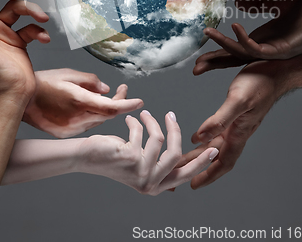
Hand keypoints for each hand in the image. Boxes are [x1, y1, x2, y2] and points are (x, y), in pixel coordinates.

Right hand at [23, 69, 143, 137]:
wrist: (19, 100)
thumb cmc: (43, 82)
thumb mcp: (69, 73)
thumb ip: (92, 81)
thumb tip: (108, 89)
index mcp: (79, 101)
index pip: (111, 107)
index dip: (128, 104)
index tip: (140, 100)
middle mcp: (77, 118)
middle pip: (107, 114)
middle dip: (119, 102)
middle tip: (123, 89)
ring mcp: (71, 129)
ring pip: (98, 120)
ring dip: (106, 109)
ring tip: (109, 94)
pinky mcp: (65, 133)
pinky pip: (86, 124)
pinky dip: (92, 115)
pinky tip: (90, 105)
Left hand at [78, 110, 217, 194]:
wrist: (88, 157)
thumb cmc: (114, 158)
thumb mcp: (141, 164)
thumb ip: (159, 163)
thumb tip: (180, 156)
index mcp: (156, 187)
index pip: (185, 175)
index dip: (201, 162)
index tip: (213, 149)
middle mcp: (150, 184)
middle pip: (177, 155)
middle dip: (176, 132)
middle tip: (172, 115)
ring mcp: (141, 173)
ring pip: (159, 140)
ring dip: (151, 122)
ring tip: (143, 114)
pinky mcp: (131, 159)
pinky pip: (143, 133)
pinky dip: (137, 123)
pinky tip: (130, 120)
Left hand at [179, 59, 286, 188]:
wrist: (277, 70)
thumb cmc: (260, 83)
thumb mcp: (238, 100)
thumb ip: (219, 119)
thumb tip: (200, 138)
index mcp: (240, 133)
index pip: (223, 162)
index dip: (209, 174)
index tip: (193, 184)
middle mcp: (239, 131)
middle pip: (216, 155)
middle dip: (199, 166)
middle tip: (181, 173)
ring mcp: (238, 123)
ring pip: (216, 144)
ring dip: (200, 152)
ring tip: (183, 157)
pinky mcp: (237, 113)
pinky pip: (219, 132)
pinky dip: (207, 137)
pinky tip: (199, 137)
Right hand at [196, 0, 301, 71]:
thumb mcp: (279, 3)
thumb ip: (258, 3)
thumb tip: (237, 3)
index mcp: (263, 40)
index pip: (235, 49)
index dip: (218, 51)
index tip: (201, 50)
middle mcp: (265, 49)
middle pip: (233, 58)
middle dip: (214, 62)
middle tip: (195, 68)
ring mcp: (272, 52)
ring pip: (241, 53)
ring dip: (223, 45)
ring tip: (208, 33)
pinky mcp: (280, 51)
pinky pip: (257, 49)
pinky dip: (243, 39)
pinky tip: (234, 27)